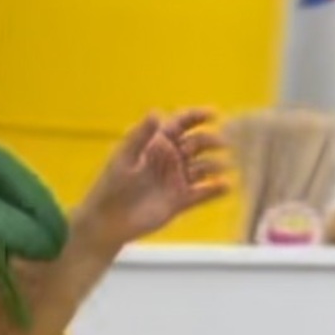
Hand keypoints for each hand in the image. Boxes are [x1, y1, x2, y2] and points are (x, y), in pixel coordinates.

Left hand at [80, 110, 230, 251]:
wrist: (107, 222)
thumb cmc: (110, 186)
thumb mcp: (124, 158)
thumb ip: (140, 136)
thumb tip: (157, 111)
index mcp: (155, 145)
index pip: (179, 125)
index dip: (196, 117)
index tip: (214, 114)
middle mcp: (170, 160)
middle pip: (196, 144)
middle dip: (210, 140)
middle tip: (221, 143)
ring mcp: (176, 180)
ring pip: (203, 167)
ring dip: (215, 164)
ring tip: (222, 166)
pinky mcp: (180, 201)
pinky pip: (202, 193)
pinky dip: (215, 189)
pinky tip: (226, 186)